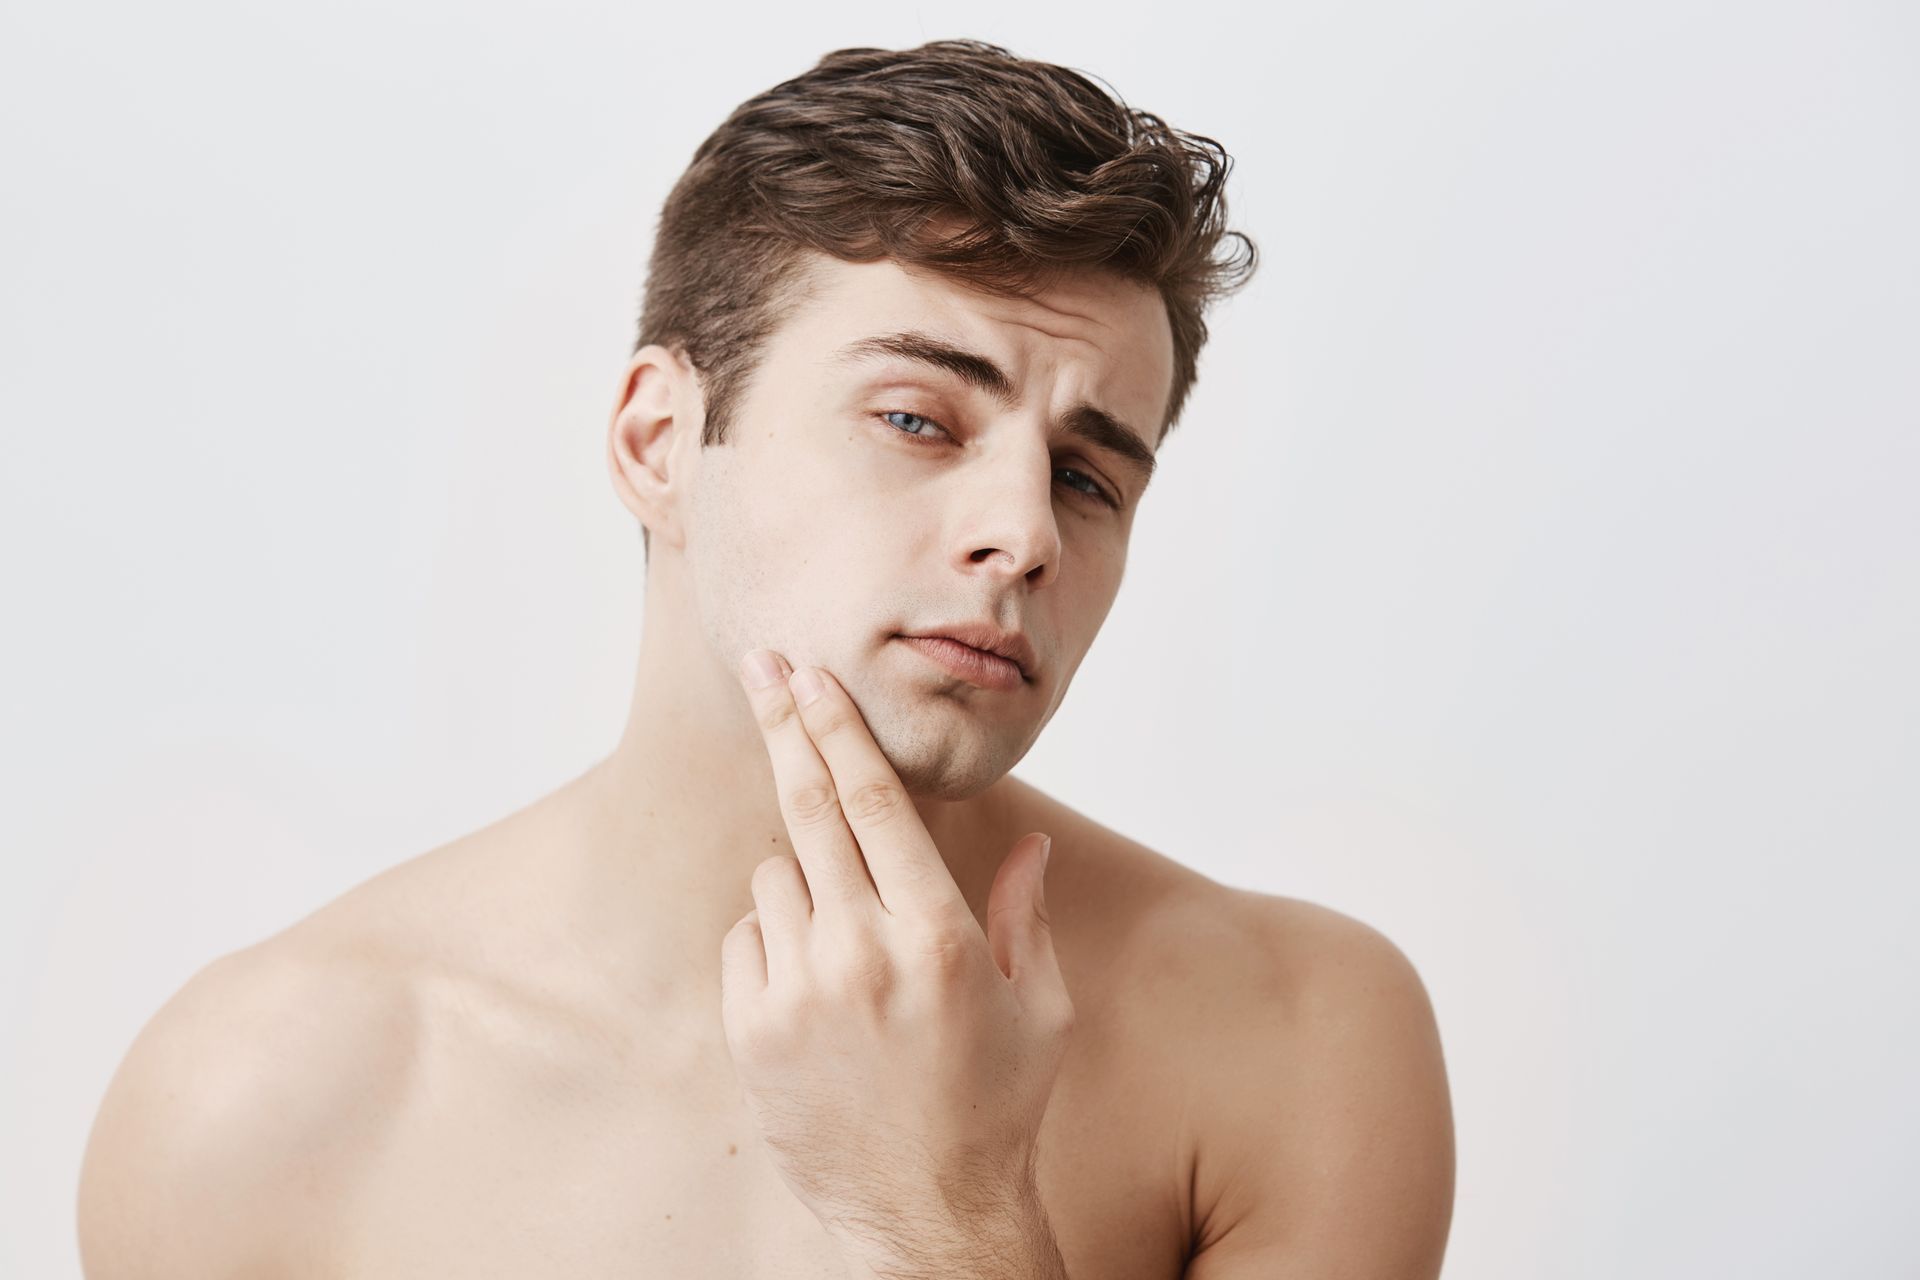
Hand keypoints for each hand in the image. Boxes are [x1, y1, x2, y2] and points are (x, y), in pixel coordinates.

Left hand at [720, 648, 1074, 1262]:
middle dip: (784, 726)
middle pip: (808, 808)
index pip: (875, 804)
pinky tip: (813, 986)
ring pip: (775, 877)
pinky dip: (772, 940)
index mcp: (941, 936)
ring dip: (802, 880)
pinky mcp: (753, 1031)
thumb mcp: (1041, 1011)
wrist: (928, 1215)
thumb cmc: (994, 1108)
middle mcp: (863, 953)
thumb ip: (1028, 917)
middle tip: (760, 666)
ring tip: (846, 944)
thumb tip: (1030, 847)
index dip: (838, 728)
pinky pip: (746, 939)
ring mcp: (800, 992)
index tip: (811, 676)